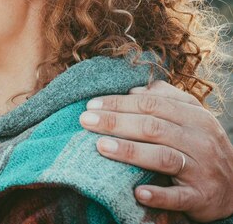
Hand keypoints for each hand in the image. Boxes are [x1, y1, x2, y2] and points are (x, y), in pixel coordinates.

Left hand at [79, 80, 232, 221]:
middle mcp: (199, 140)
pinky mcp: (199, 197)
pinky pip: (177, 196)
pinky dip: (157, 195)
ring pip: (163, 157)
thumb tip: (135, 89)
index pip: (152, 104)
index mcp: (195, 117)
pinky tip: (137, 192)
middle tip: (85, 120)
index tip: (91, 105)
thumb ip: (167, 99)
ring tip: (100, 146)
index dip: (119, 103)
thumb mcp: (193, 118)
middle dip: (115, 122)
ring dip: (130, 151)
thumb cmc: (202, 147)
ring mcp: (201, 169)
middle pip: (152, 127)